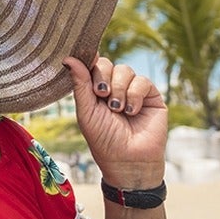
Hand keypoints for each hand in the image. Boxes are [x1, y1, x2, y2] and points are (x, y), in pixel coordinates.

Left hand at [62, 56, 167, 189]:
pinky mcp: (151, 96)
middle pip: (107, 64)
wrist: (128, 160)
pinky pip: (142, 81)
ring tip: (117, 109)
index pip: (91, 65)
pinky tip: (132, 111)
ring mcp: (132, 90)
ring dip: (118, 89)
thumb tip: (68, 58)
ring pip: (125, 70)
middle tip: (102, 94)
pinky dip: (134, 95)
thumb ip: (79, 84)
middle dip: (102, 77)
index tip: (87, 62)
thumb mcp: (86, 112)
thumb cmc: (104, 139)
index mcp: (95, 90)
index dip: (89, 62)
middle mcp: (113, 87)